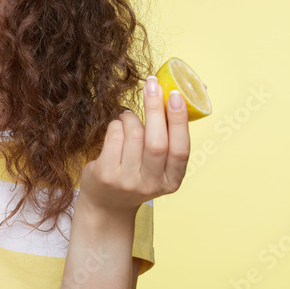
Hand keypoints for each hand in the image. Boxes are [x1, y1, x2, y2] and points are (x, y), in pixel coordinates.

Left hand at [78, 77, 190, 214]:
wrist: (107, 203)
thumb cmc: (137, 172)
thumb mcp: (158, 164)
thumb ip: (169, 135)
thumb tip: (183, 92)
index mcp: (172, 181)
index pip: (181, 149)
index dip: (179, 121)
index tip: (176, 95)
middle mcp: (151, 184)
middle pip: (156, 142)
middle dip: (155, 109)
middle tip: (152, 84)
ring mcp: (127, 181)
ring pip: (133, 134)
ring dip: (130, 117)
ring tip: (128, 116)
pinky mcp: (106, 175)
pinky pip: (114, 136)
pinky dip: (116, 125)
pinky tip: (117, 129)